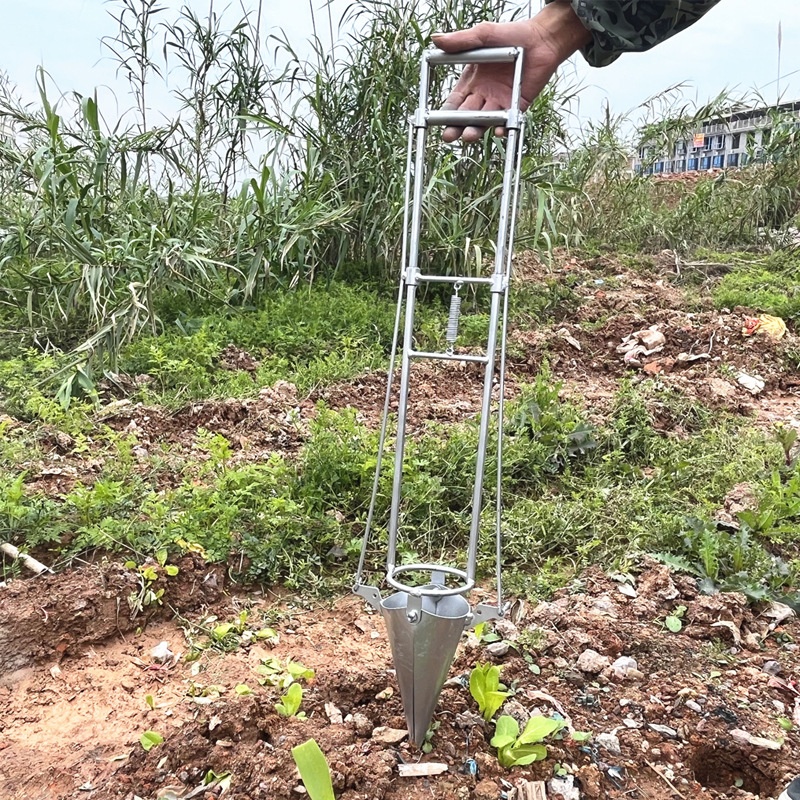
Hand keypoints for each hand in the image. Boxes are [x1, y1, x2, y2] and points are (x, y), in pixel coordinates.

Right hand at [431, 2, 589, 141]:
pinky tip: (499, 131)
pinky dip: (504, 127)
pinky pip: (508, 120)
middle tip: (449, 135)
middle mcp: (484, 95)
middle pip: (466, 115)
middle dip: (456, 126)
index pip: (455, 102)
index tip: (435, 119)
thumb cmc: (513, 34)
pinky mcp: (517, 106)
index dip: (446, 111)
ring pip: (485, 120)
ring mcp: (500, 102)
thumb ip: (462, 40)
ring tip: (469, 135)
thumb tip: (437, 39)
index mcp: (472, 81)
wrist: (542, 39)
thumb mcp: (484, 34)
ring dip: (476, 129)